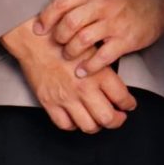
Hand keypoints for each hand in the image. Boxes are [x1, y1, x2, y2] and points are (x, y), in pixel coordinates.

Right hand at [3, 19, 137, 132]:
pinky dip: (73, 125)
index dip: (129, 104)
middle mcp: (84, 88)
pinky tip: (76, 118)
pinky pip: (65, 125)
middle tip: (118, 117)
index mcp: (98, 73)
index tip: (128, 105)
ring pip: (88, 126)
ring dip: (96, 126)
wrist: (34, 38)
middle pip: (108, 118)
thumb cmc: (62, 38)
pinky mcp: (50, 102)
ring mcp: (66, 98)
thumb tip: (115, 83)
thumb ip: (104, 67)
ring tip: (98, 120)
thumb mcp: (92, 47)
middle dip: (117, 121)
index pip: (122, 97)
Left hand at [44, 0, 163, 75]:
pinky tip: (82, 71)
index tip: (39, 29)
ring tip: (69, 57)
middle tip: (57, 43)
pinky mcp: (126, 40)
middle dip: (58, 37)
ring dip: (71, 52)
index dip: (47, 18)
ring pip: (83, 40)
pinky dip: (89, 66)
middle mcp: (102, 6)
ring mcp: (114, 23)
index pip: (62, 3)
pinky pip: (102, 57)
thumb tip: (54, 12)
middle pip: (70, 23)